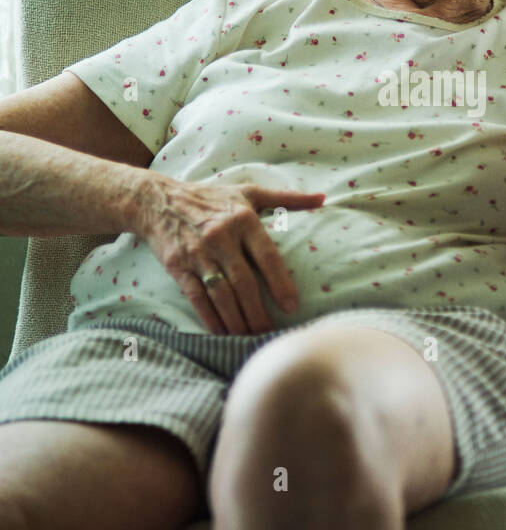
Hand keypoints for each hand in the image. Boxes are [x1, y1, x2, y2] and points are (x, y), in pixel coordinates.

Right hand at [129, 172, 325, 334]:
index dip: (280, 283)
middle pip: (244, 282)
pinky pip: (196, 296)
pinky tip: (221, 332)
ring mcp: (198, 252)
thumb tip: (323, 199)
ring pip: (221, 293)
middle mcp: (221, 236)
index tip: (291, 306)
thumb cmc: (211, 199)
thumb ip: (286, 198)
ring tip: (249, 337)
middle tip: (271, 332)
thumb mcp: (249, 192)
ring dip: (236, 320)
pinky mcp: (178, 266)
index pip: (266, 256)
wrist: (159, 200)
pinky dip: (209, 317)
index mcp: (243, 219)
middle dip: (258, 312)